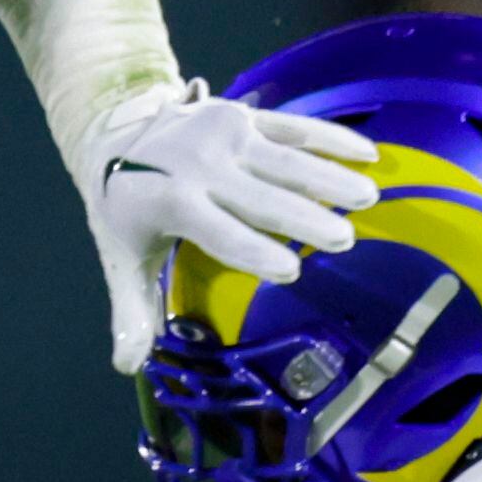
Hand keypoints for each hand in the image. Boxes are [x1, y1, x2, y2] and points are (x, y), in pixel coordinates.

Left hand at [68, 82, 378, 371]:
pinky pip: (293, 126)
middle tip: (342, 239)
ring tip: (366, 197)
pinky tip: (368, 155)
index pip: (220, 233)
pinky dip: (331, 139)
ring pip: (285, 159)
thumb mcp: (121, 259)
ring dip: (328, 177)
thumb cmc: (126, 210)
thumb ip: (132, 311)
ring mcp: (224, 133)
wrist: (114, 135)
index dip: (254, 252)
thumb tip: (127, 366)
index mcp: (171, 203)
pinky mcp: (243, 114)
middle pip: (261, 197)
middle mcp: (200, 164)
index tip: (291, 271)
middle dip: (303, 217)